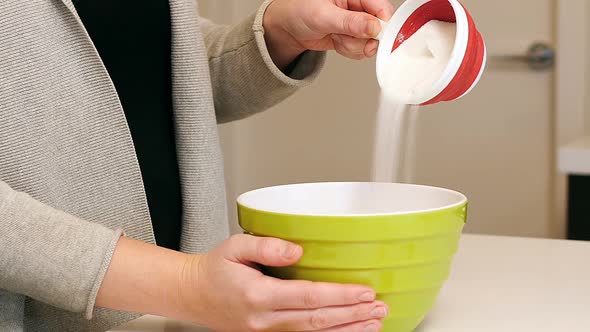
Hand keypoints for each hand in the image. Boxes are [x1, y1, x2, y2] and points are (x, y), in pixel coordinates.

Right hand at [185, 234, 388, 330]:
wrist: (193, 295)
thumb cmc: (214, 269)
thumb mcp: (233, 247)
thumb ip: (265, 246)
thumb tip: (297, 251)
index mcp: (258, 294)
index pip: (309, 297)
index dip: (340, 296)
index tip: (366, 292)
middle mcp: (264, 320)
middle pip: (317, 322)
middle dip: (353, 316)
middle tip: (380, 309)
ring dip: (347, 331)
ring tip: (374, 324)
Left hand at [263, 0, 394, 67]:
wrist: (287, 27)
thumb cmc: (298, 10)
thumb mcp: (323, 15)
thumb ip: (350, 22)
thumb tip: (373, 27)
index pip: (382, 8)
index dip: (382, 25)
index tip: (374, 37)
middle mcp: (359, 6)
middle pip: (379, 28)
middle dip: (362, 39)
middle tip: (344, 37)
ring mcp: (357, 23)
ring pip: (369, 42)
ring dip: (351, 45)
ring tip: (334, 35)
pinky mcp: (352, 36)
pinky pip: (360, 49)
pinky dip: (348, 50)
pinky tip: (336, 40)